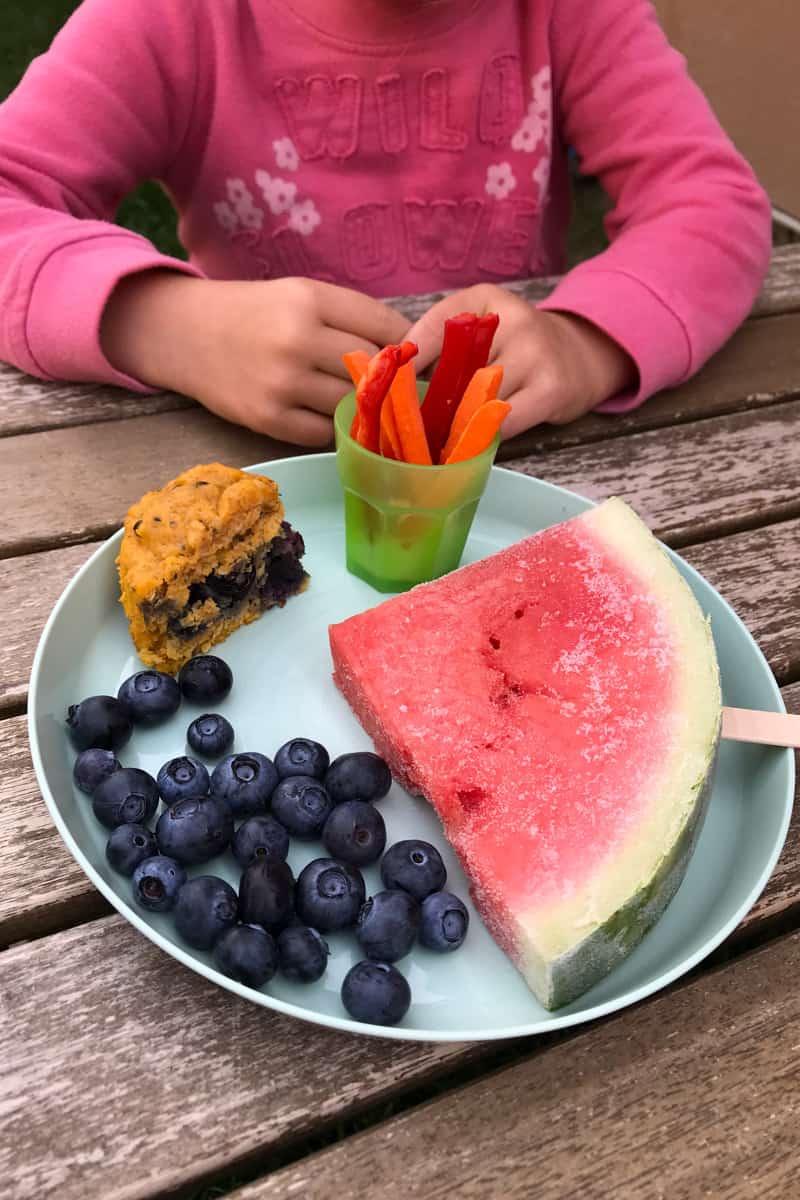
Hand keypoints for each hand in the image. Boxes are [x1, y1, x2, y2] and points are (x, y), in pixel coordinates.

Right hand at [101, 272, 410, 445]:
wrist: (185, 335)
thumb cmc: (254, 313)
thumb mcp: (299, 295)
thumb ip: (349, 317)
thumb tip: (407, 352)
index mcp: (309, 300)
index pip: (383, 325)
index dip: (406, 345)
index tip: (414, 356)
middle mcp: (296, 340)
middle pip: (372, 368)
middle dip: (390, 379)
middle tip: (400, 387)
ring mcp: (281, 383)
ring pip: (351, 403)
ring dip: (364, 406)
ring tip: (368, 403)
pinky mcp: (268, 418)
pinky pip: (324, 432)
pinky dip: (335, 428)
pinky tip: (332, 417)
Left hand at [406, 283, 635, 438]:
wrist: (582, 355)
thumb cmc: (518, 345)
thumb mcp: (482, 322)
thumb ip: (440, 339)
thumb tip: (392, 373)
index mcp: (486, 301)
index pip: (436, 326)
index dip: (409, 358)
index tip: (390, 382)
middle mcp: (514, 320)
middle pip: (456, 369)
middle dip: (431, 401)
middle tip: (411, 424)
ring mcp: (535, 354)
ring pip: (478, 398)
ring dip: (454, 424)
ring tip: (437, 440)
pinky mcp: (550, 390)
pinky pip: (503, 422)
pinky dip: (483, 436)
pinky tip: (471, 443)